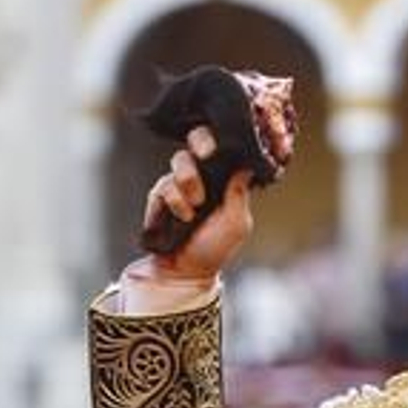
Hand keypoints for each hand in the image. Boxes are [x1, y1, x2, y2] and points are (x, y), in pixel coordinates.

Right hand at [138, 126, 253, 283]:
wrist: (186, 270)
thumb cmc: (216, 248)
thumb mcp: (236, 223)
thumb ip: (240, 193)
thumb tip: (247, 165)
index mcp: (224, 179)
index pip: (223, 145)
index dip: (221, 137)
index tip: (223, 143)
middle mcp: (202, 175)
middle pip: (197, 139)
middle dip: (201, 144)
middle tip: (207, 155)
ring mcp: (180, 183)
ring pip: (180, 161)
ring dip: (187, 184)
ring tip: (192, 212)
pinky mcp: (160, 196)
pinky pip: (162, 185)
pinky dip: (171, 202)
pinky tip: (178, 218)